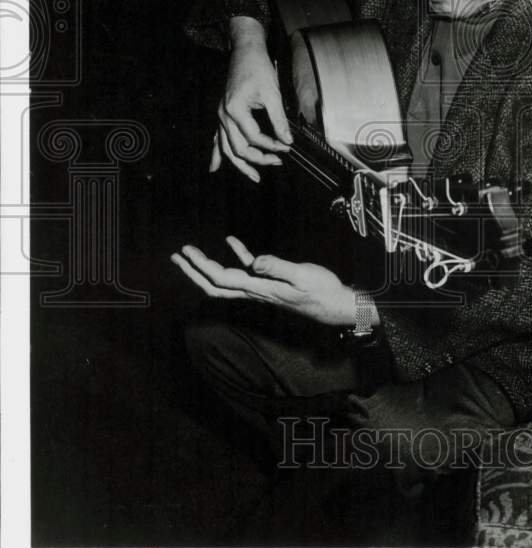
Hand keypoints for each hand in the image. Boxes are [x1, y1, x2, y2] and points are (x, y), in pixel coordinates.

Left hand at [171, 236, 364, 327]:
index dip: (201, 267)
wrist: (337, 305)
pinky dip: (236, 255)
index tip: (187, 253)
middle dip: (193, 272)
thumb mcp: (302, 277)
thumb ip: (277, 267)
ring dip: (207, 266)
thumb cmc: (322, 291)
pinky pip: (247, 269)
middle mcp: (256, 291)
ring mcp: (262, 288)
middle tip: (178, 256)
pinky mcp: (272, 282)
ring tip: (192, 254)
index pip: (221, 279)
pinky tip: (232, 242)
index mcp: (259, 289)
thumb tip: (254, 261)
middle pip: (215, 285)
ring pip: (226, 280)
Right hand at [211, 17, 292, 182]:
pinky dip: (217, 154)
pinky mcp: (222, 114)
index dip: (272, 145)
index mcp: (235, 109)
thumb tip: (287, 140)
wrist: (245, 51)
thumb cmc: (258, 68)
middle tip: (278, 162)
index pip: (254, 137)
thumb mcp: (272, 93)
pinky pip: (217, 138)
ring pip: (225, 147)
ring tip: (254, 177)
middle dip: (259, 158)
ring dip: (239, 164)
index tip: (287, 147)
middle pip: (238, 147)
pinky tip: (215, 168)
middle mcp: (223, 115)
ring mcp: (220, 115)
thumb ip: (279, 119)